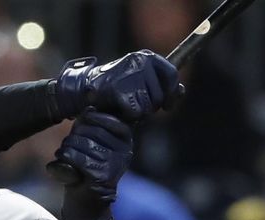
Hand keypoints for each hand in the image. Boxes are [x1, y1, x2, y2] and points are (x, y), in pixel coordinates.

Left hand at [53, 109, 132, 219]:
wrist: (86, 206)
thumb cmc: (85, 170)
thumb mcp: (91, 144)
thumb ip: (90, 126)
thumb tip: (89, 106)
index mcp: (124, 138)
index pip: (104, 116)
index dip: (86, 120)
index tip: (78, 132)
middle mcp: (124, 149)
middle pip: (89, 129)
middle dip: (72, 137)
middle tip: (69, 149)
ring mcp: (114, 163)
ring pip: (80, 143)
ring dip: (65, 150)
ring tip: (66, 159)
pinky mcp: (102, 176)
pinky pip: (76, 158)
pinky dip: (63, 161)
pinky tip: (63, 168)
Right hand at [54, 50, 183, 121]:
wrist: (84, 91)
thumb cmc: (113, 88)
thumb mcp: (140, 82)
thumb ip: (160, 86)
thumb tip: (180, 91)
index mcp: (147, 57)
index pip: (171, 75)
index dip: (172, 93)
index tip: (168, 106)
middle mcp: (140, 62)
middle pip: (161, 94)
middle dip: (151, 106)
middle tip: (135, 104)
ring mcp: (131, 75)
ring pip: (149, 105)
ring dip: (139, 112)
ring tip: (125, 105)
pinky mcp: (121, 89)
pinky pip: (136, 112)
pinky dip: (128, 116)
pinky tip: (118, 109)